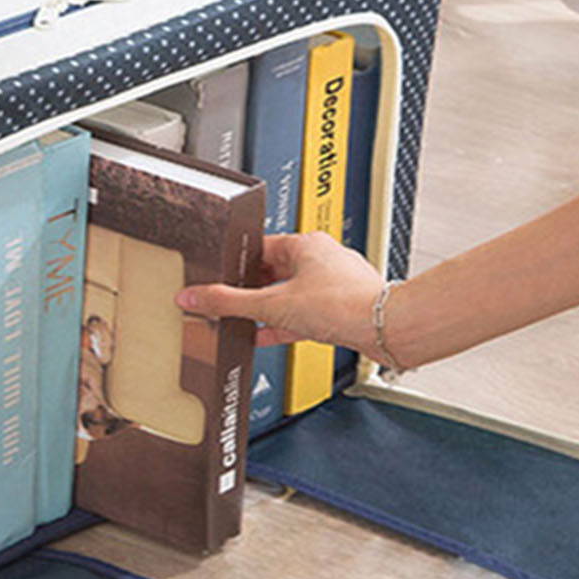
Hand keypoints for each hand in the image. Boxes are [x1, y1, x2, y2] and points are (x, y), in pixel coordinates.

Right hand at [176, 232, 386, 352]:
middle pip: (274, 271)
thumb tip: (193, 296)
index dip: (236, 266)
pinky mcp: (344, 306)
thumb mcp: (272, 304)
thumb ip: (228, 303)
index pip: (259, 248)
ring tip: (249, 320)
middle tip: (231, 302)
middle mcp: (322, 258)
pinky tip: (271, 335)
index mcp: (305, 243)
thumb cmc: (344, 304)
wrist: (385, 329)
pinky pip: (306, 312)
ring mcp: (335, 282)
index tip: (219, 278)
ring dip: (270, 308)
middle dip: (252, 289)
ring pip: (291, 293)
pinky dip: (287, 323)